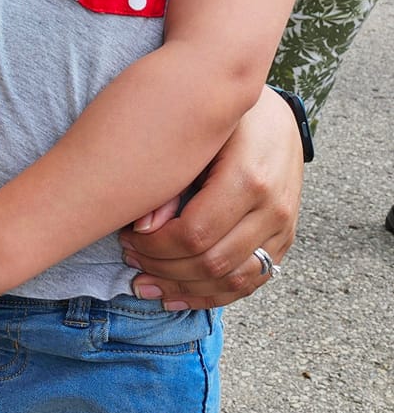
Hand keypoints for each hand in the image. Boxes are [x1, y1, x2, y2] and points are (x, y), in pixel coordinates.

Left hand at [119, 86, 302, 308]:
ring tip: (147, 286)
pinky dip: (213, 295)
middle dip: (163, 269)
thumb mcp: (197, 136)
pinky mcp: (285, 240)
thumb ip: (172, 181)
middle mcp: (273, 208)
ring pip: (232, 281)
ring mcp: (283, 227)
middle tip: (131, 261)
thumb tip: (141, 229)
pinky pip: (251, 282)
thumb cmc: (225, 120)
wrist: (274, 116)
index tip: (127, 239)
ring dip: (185, 290)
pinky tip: (179, 296)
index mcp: (248, 178)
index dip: (155, 247)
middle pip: (211, 262)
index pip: (194, 234)